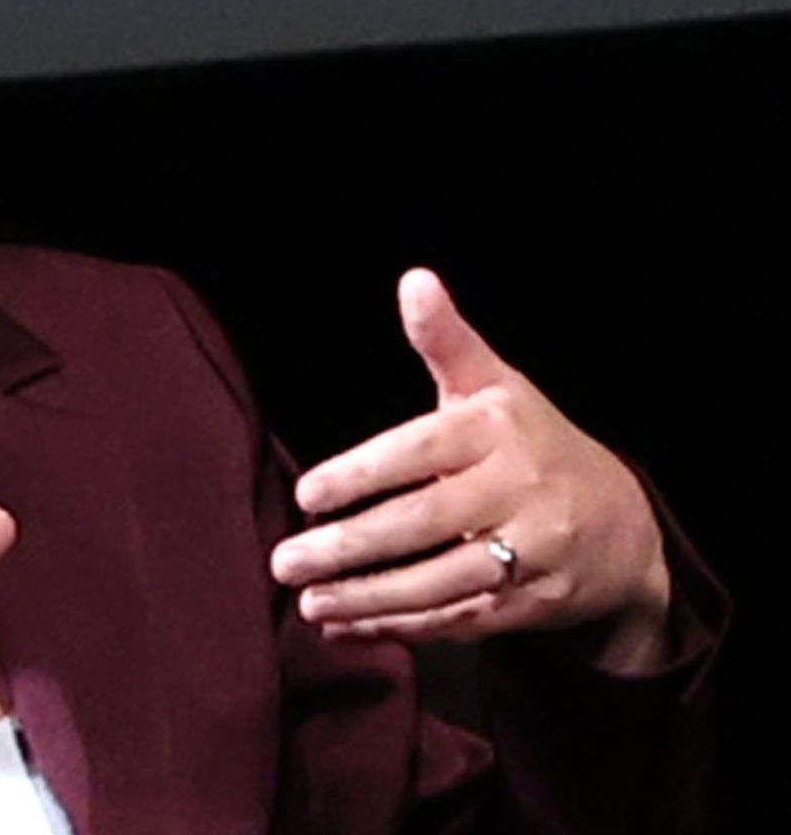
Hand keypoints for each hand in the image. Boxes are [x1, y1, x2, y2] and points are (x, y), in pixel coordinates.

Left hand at [269, 269, 671, 672]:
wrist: (623, 525)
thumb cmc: (532, 443)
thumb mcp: (495, 384)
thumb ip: (446, 341)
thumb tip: (414, 279)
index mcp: (497, 431)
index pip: (420, 453)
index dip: (361, 474)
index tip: (305, 494)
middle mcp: (518, 492)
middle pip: (423, 525)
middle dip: (349, 548)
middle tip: (284, 561)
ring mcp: (530, 554)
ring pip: (438, 583)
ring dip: (367, 598)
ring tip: (308, 601)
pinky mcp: (532, 605)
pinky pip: (457, 621)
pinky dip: (399, 628)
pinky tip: (345, 626)